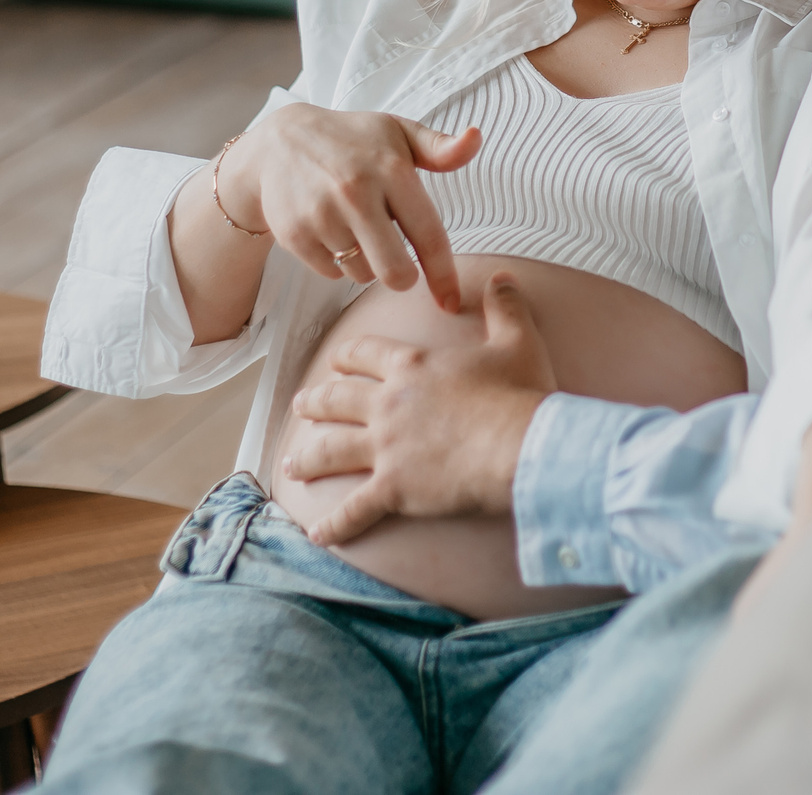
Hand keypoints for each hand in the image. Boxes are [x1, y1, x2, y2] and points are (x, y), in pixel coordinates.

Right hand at [219, 104, 479, 309]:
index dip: (443, 275)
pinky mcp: (295, 234)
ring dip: (367, 263)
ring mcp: (322, 215)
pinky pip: (332, 273)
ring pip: (362, 275)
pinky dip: (337, 262)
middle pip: (395, 273)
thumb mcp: (397, 133)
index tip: (451, 302)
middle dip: (402, 277)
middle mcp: (356, 192)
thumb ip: (440, 148)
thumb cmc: (352, 141)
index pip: (428, 235)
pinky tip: (331, 231)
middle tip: (398, 262)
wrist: (280, 144)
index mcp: (391, 169)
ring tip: (357, 229)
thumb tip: (476, 138)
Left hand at [282, 272, 557, 546]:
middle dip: (317, 402)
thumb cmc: (519, 394)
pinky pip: (355, 509)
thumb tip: (502, 277)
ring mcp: (386, 447)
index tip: (337, 360)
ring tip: (292, 463)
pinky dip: (335, 524)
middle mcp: (389, 404)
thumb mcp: (517, 341)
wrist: (520, 444)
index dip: (349, 357)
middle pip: (339, 400)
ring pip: (333, 450)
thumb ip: (504, 307)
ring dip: (309, 458)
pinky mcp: (394, 488)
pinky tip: (317, 533)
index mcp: (413, 367)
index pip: (367, 355)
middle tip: (301, 405)